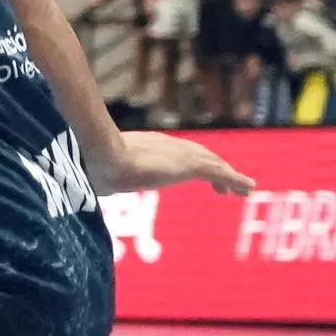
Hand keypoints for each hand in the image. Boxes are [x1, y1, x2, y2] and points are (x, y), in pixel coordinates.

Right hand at [94, 129, 255, 197]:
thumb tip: (86, 183)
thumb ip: (100, 174)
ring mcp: (179, 155)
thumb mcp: (98, 171)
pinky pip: (220, 174)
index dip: (191, 162)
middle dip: (215, 168)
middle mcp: (168, 146)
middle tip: (228, 183)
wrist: (101, 156)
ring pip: (214, 165)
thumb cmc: (92, 164)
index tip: (198, 174)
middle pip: (200, 156)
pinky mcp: (189, 166)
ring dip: (231, 176)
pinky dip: (236, 180)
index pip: (177, 153)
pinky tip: (249, 189)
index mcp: (149, 146)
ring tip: (246, 188)